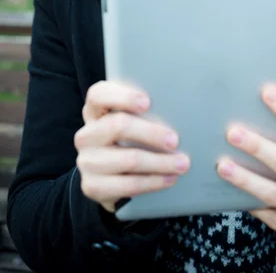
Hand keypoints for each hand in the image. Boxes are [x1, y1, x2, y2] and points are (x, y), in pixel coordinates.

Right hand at [74, 81, 189, 213]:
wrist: (110, 179)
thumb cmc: (128, 141)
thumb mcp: (131, 122)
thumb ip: (143, 113)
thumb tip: (177, 111)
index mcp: (94, 111)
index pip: (98, 95)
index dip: (123, 97)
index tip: (147, 102)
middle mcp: (87, 134)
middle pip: (117, 126)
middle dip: (151, 133)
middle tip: (175, 140)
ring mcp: (86, 161)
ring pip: (128, 158)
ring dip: (160, 162)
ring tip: (181, 163)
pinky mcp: (92, 186)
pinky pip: (128, 184)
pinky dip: (153, 182)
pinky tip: (169, 178)